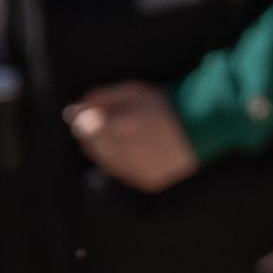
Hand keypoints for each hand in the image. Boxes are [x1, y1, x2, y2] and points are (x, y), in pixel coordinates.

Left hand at [63, 83, 199, 193]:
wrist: (197, 130)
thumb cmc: (162, 105)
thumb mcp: (132, 91)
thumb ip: (102, 97)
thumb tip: (76, 108)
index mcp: (125, 126)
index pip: (86, 127)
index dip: (82, 119)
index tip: (84, 112)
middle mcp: (129, 152)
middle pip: (91, 145)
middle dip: (91, 133)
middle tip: (101, 121)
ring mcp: (137, 170)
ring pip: (103, 161)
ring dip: (102, 147)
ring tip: (118, 134)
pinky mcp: (145, 181)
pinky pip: (119, 172)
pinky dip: (117, 160)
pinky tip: (128, 148)